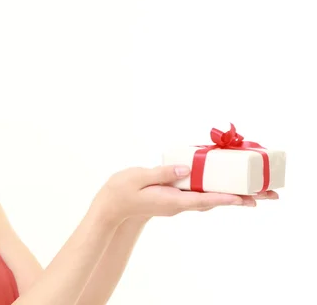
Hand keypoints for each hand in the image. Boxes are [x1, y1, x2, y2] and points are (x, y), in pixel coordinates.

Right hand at [96, 165, 277, 223]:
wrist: (111, 208)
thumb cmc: (121, 192)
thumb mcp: (138, 177)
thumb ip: (162, 173)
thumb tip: (186, 169)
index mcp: (170, 200)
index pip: (202, 200)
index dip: (224, 198)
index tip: (244, 198)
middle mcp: (178, 204)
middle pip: (214, 201)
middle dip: (240, 198)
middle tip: (267, 196)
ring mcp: (178, 203)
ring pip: (210, 199)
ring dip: (232, 196)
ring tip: (255, 192)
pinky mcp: (176, 198)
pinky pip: (200, 195)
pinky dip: (216, 190)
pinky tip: (224, 184)